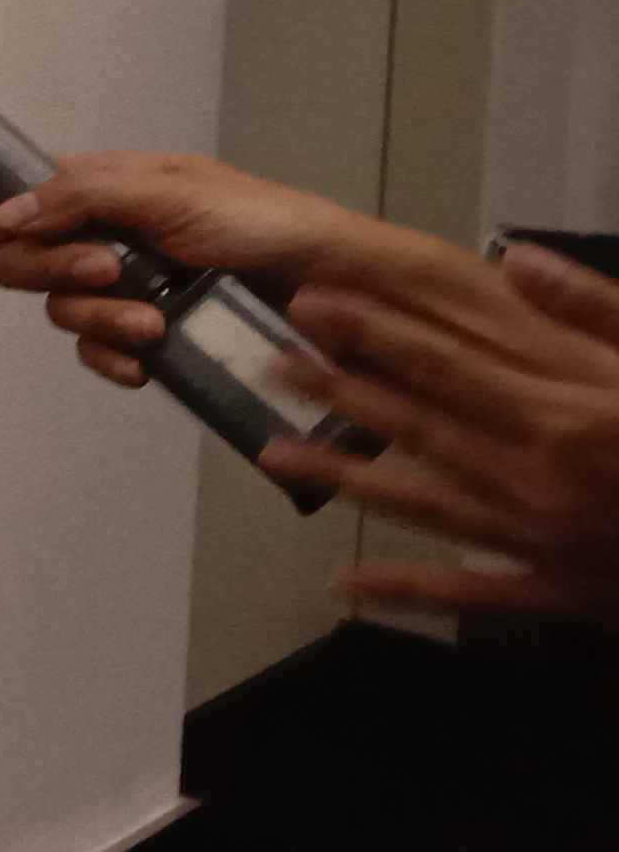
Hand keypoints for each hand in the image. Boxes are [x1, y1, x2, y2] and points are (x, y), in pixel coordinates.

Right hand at [0, 153, 393, 390]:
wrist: (337, 289)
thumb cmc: (265, 223)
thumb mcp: (173, 192)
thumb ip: (83, 196)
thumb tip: (1, 213)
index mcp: (104, 188)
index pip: (13, 191)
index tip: (1, 228)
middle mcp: (103, 236)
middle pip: (19, 258)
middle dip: (53, 270)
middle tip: (107, 270)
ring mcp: (124, 291)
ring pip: (60, 312)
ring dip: (98, 319)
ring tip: (153, 321)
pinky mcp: (150, 340)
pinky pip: (99, 355)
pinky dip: (113, 360)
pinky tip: (144, 363)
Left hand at [257, 242, 618, 620]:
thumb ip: (596, 310)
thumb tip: (516, 258)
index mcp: (565, 415)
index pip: (445, 362)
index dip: (372, 331)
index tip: (310, 303)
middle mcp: (537, 477)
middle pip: (418, 424)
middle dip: (337, 389)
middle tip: (266, 357)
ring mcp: (541, 540)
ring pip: (422, 503)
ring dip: (344, 479)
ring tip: (272, 455)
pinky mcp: (558, 594)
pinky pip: (469, 591)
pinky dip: (405, 589)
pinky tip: (343, 584)